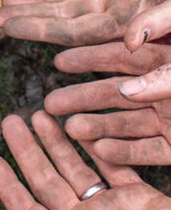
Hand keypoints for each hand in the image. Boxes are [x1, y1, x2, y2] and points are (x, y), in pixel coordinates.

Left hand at [0, 112, 170, 209]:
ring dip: (56, 141)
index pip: (27, 209)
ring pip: (75, 167)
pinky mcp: (136, 196)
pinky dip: (96, 145)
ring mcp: (109, 209)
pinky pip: (112, 164)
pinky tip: (78, 123)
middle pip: (46, 180)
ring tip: (38, 114)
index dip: (8, 184)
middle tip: (10, 122)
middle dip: (27, 151)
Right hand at [45, 42, 170, 164]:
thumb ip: (166, 75)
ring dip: (98, 127)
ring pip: (127, 124)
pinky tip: (100, 150)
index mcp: (167, 59)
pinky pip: (150, 151)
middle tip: (50, 104)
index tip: (59, 62)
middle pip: (115, 94)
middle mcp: (164, 91)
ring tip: (71, 129)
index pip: (121, 57)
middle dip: (81, 98)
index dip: (89, 58)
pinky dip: (126, 152)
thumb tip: (126, 88)